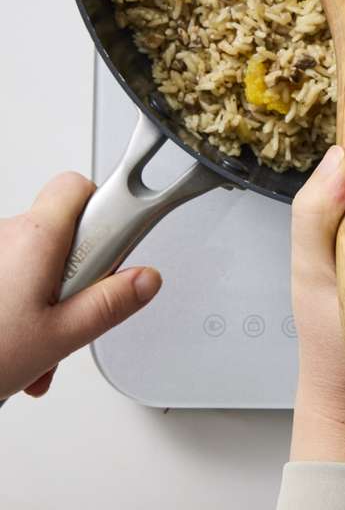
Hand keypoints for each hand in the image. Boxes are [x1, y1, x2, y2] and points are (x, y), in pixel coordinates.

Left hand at [0, 172, 162, 398]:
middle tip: (73, 311)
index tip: (115, 243)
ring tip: (37, 344)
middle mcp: (6, 235)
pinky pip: (9, 274)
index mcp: (35, 238)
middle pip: (61, 233)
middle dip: (75, 272)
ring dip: (44, 295)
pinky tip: (16, 341)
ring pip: (34, 260)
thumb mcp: (59, 337)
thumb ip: (110, 303)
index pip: (77, 186)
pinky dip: (17, 301)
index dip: (104, 208)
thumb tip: (146, 279)